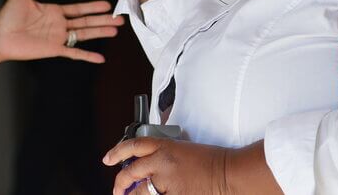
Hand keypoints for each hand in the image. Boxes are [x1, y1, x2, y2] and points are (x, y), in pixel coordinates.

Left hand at [0, 0, 124, 62]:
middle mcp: (59, 25)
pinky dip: (87, 56)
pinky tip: (101, 59)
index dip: (93, 7)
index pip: (78, 9)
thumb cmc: (8, 15)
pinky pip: (74, 52)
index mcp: (54, 11)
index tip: (108, 5)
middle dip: (103, 20)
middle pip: (86, 22)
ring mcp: (58, 38)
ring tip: (116, 30)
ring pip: (84, 35)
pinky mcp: (54, 50)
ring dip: (100, 33)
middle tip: (121, 19)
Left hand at [103, 137, 230, 194]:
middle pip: (130, 172)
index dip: (116, 152)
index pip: (132, 146)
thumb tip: (150, 164)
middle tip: (118, 188)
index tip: (107, 158)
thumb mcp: (183, 149)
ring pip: (140, 192)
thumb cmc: (213, 160)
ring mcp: (167, 182)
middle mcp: (161, 163)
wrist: (230, 173)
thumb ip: (164, 155)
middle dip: (120, 182)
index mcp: (164, 146)